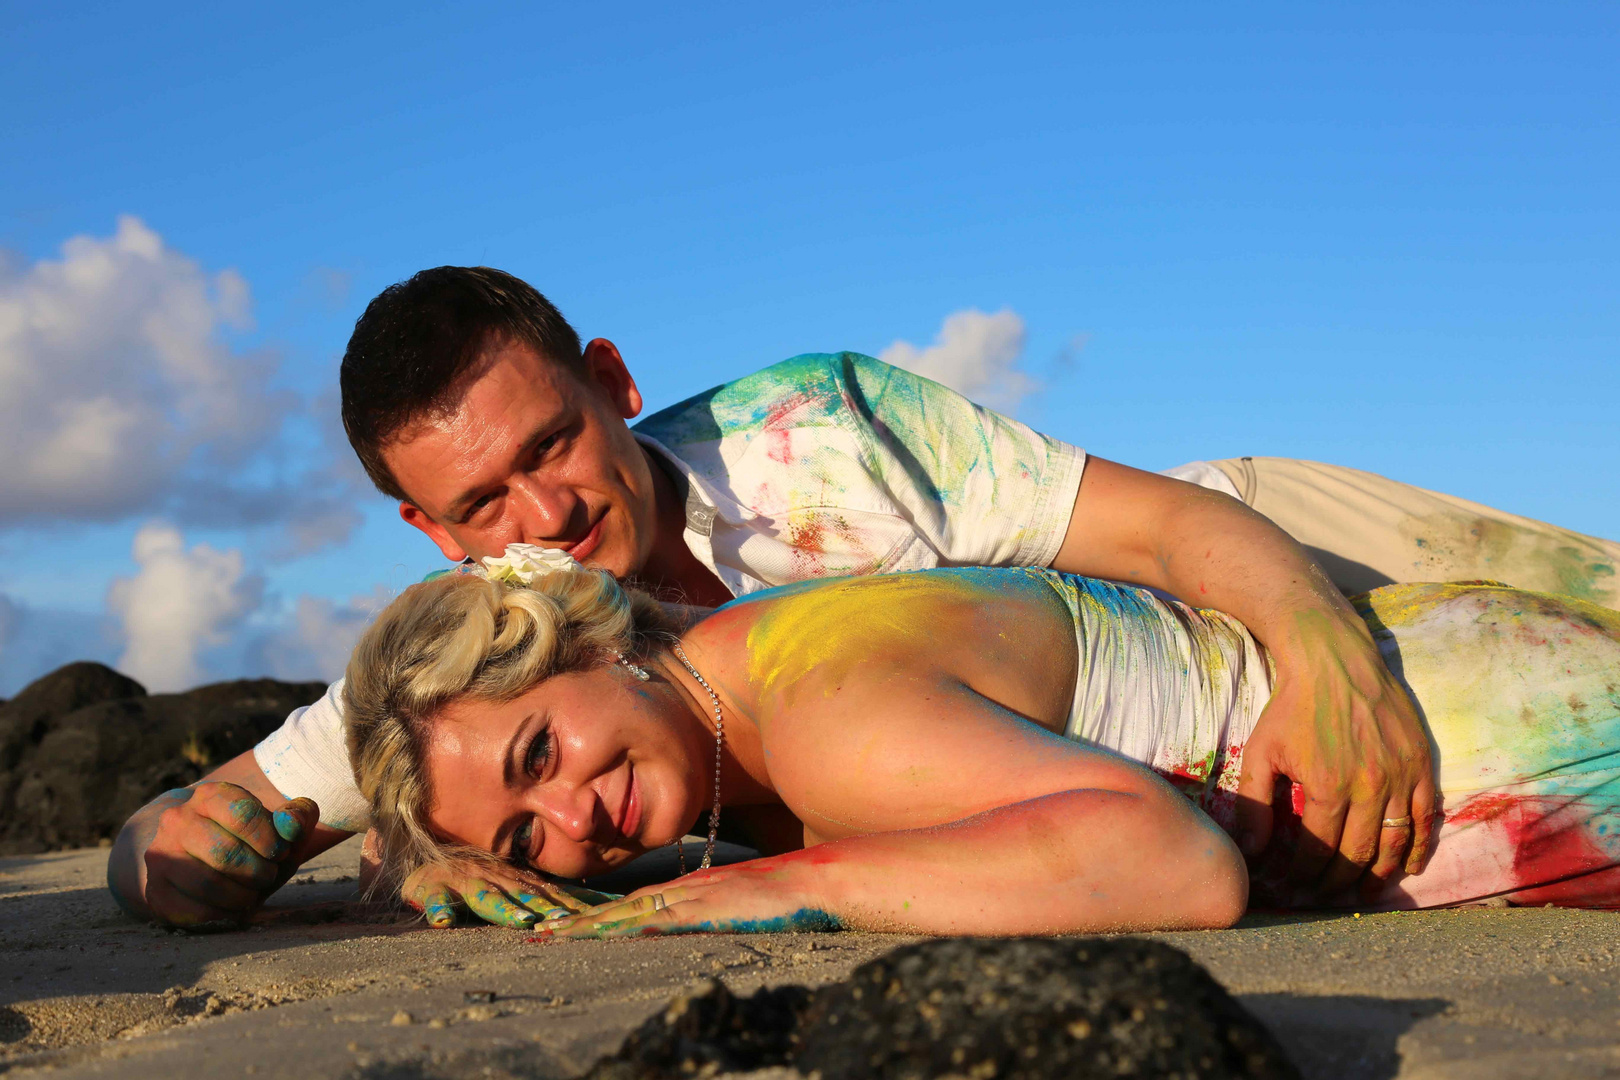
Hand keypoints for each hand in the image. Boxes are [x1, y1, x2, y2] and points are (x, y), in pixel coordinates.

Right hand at [134, 784, 319, 925]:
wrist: (209, 859)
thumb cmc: (254, 840)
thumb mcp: (281, 823)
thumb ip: (298, 816)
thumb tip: (292, 826)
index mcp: (210, 795)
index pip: (243, 815)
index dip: (270, 840)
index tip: (280, 852)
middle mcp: (177, 820)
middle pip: (225, 853)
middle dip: (258, 871)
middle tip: (267, 875)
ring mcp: (161, 856)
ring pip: (208, 884)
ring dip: (243, 896)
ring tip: (252, 892)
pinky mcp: (156, 891)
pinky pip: (194, 911)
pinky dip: (225, 916)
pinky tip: (234, 908)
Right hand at [400, 860, 613, 928]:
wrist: (428, 857)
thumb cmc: (480, 876)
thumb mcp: (519, 883)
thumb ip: (555, 895)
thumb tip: (606, 903)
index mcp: (518, 881)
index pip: (551, 896)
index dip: (573, 907)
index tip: (598, 918)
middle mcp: (496, 879)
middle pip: (524, 895)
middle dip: (545, 908)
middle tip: (565, 920)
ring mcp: (465, 882)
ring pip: (486, 897)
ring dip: (504, 909)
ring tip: (521, 921)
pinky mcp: (432, 888)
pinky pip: (434, 899)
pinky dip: (439, 908)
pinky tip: (443, 921)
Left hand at [533, 857, 841, 938]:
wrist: (823, 880)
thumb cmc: (795, 895)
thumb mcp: (750, 904)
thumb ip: (725, 911)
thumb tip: (706, 927)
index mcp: (697, 890)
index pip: (638, 903)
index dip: (600, 914)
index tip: (565, 925)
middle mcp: (690, 891)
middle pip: (625, 907)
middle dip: (582, 920)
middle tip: (540, 931)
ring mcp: (699, 899)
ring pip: (633, 913)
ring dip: (593, 927)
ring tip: (552, 937)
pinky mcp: (711, 910)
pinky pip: (663, 921)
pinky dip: (631, 927)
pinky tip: (606, 934)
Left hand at [1235, 610, 1436, 900]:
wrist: (1334, 660)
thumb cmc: (1290, 706)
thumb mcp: (1261, 751)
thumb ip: (1254, 802)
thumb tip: (1249, 851)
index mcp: (1327, 787)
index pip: (1317, 850)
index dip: (1303, 875)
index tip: (1293, 888)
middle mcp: (1369, 787)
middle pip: (1357, 855)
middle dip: (1337, 884)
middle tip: (1323, 898)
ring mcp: (1401, 776)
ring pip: (1394, 844)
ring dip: (1379, 876)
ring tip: (1362, 894)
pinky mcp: (1421, 764)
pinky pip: (1426, 819)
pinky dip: (1418, 848)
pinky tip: (1407, 867)